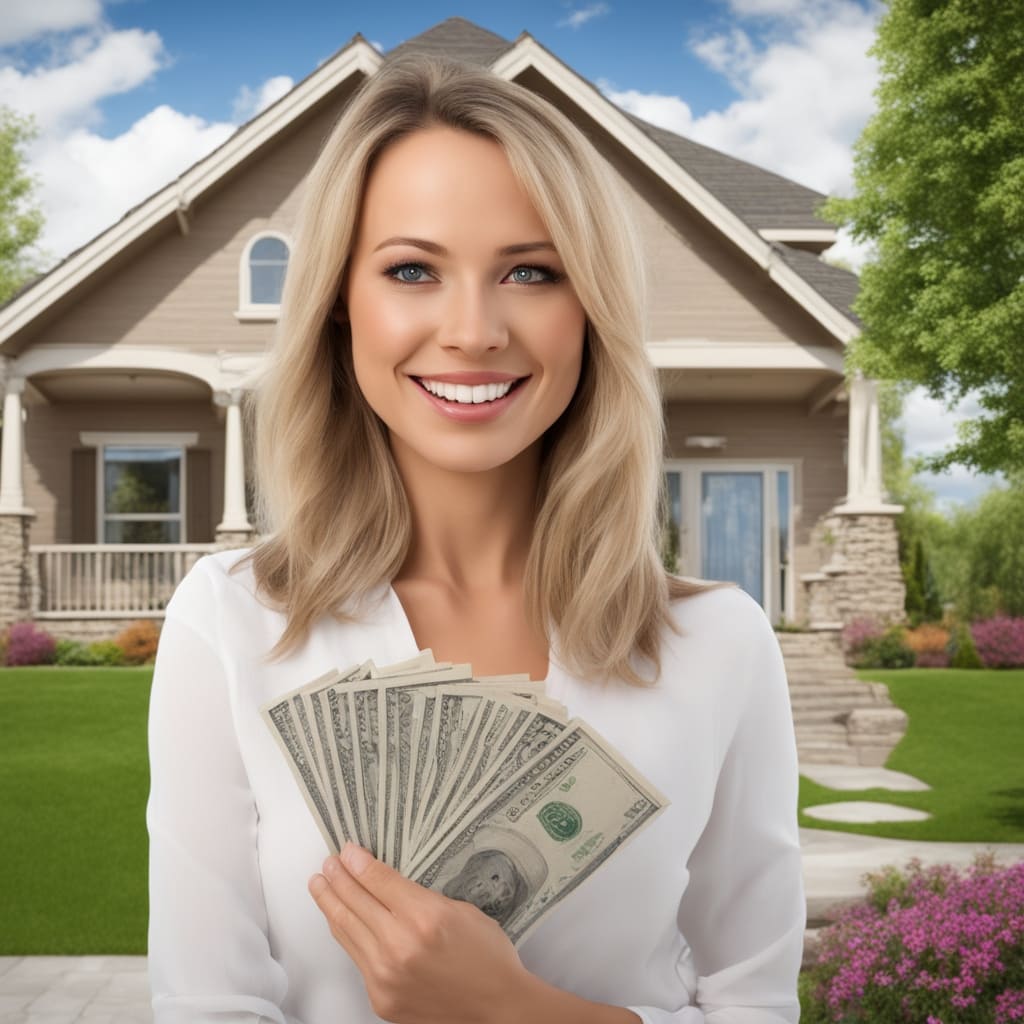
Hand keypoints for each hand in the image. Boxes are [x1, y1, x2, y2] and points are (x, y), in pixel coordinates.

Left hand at [309, 843, 532, 1023]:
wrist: (497, 1008)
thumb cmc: (486, 958)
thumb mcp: (460, 910)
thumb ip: (419, 896)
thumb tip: (384, 882)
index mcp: (424, 917)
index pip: (378, 881)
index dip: (358, 863)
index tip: (347, 850)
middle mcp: (400, 945)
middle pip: (356, 902)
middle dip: (338, 878)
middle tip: (329, 863)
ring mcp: (386, 975)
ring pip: (347, 930)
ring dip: (331, 904)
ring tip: (320, 886)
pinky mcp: (380, 998)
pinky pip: (356, 958)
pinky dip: (346, 934)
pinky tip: (341, 919)